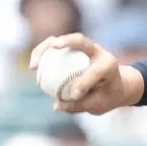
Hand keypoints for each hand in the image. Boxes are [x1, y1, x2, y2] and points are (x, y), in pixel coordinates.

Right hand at [30, 34, 144, 114]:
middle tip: (53, 47)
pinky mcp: (72, 49)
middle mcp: (97, 51)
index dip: (85, 82)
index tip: (75, 95)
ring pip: (60, 41)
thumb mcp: (99, 105)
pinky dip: (42, 54)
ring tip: (34, 65)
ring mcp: (84, 48)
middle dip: (67, 41)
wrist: (113, 88)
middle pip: (81, 40)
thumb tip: (57, 105)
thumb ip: (80, 105)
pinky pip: (54, 47)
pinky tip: (33, 67)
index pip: (97, 70)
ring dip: (46, 48)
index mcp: (109, 64)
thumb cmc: (106, 97)